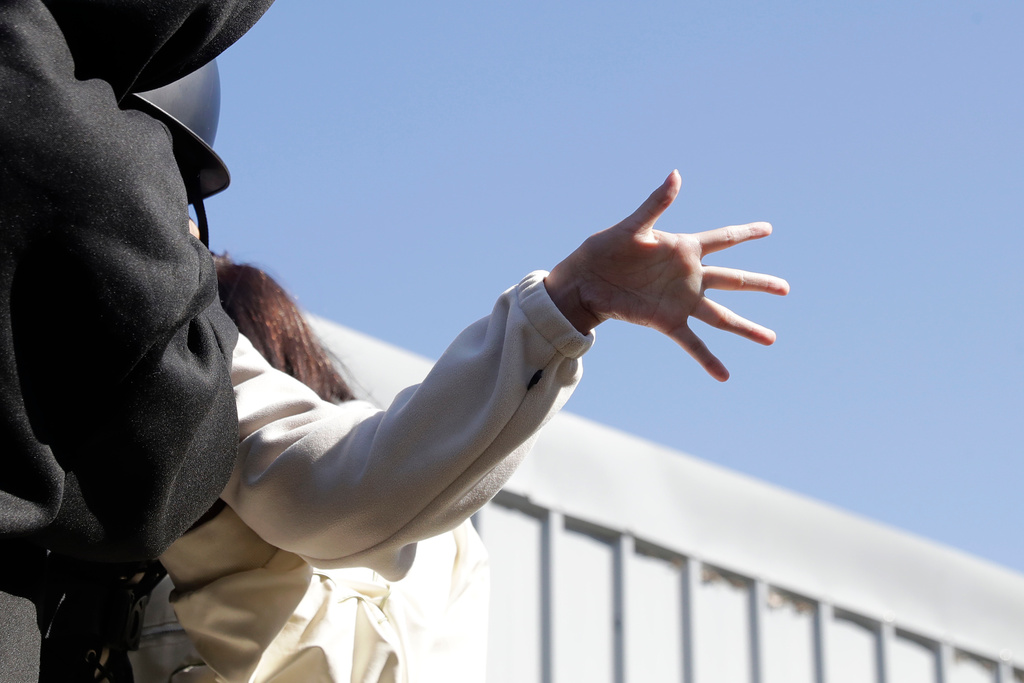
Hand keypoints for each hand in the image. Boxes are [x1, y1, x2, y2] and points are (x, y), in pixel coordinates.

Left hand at [545, 170, 788, 380]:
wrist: (584, 281)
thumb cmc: (605, 249)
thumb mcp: (633, 227)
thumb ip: (658, 204)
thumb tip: (676, 174)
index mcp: (684, 249)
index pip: (724, 239)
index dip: (746, 233)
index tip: (769, 229)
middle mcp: (689, 277)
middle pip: (733, 279)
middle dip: (760, 284)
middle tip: (786, 289)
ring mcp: (681, 301)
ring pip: (722, 316)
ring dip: (746, 328)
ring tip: (771, 339)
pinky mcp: (667, 321)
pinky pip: (692, 343)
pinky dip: (708, 359)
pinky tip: (724, 375)